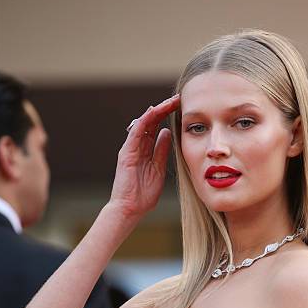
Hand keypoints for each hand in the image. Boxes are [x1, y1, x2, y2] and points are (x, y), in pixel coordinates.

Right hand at [109, 94, 180, 216]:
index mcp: (146, 151)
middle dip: (164, 109)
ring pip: (144, 123)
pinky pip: (135, 133)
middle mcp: (137, 147)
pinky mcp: (126, 153)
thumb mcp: (159, 169)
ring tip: (170, 102)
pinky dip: (143, 121)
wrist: (131, 208)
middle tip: (178, 99)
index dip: (168, 116)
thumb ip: (162, 151)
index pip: (157, 128)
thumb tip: (168, 133)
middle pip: (151, 122)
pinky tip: (153, 112)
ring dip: (157, 111)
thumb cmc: (144, 194)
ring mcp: (131, 149)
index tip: (181, 108)